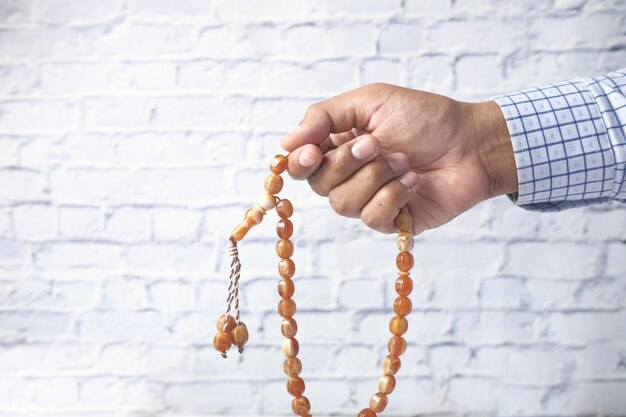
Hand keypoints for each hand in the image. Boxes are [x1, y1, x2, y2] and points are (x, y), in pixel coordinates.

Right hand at [281, 83, 516, 234]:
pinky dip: (393, 196)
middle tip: (377, 144)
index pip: (301, 164)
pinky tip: (414, 182)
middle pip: (319, 185)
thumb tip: (285, 144)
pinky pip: (371, 218)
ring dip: (376, 178)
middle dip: (347, 163)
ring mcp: (369, 199)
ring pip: (343, 204)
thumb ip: (324, 117)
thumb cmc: (425, 118)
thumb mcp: (371, 101)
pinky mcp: (391, 220)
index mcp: (339, 145)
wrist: (471, 144)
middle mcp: (349, 175)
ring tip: (405, 162)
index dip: (300, 162)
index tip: (312, 152)